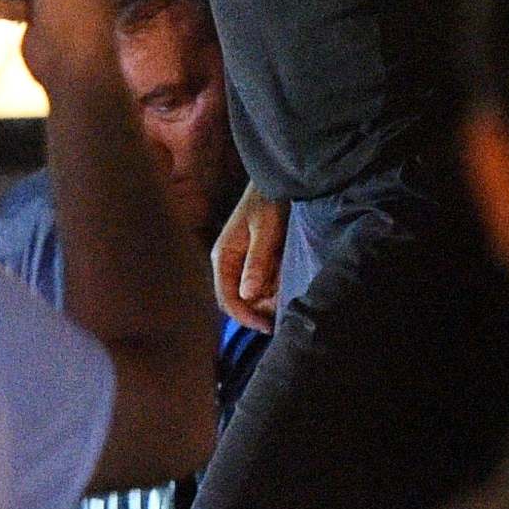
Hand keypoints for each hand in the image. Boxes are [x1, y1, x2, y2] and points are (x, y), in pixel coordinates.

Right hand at [211, 184, 286, 331]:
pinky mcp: (254, 261)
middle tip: (281, 317)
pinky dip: (272, 291)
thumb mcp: (265, 231)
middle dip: (256, 312)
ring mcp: (240, 263)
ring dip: (266, 302)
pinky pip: (259, 286)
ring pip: (249, 296)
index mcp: (223, 256)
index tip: (267, 326)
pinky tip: (284, 287)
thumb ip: (256, 262)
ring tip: (285, 299)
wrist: (278, 182)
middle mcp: (227, 262)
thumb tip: (247, 296)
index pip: (226, 298)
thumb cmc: (268, 202)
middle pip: (235, 300)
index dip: (244, 316)